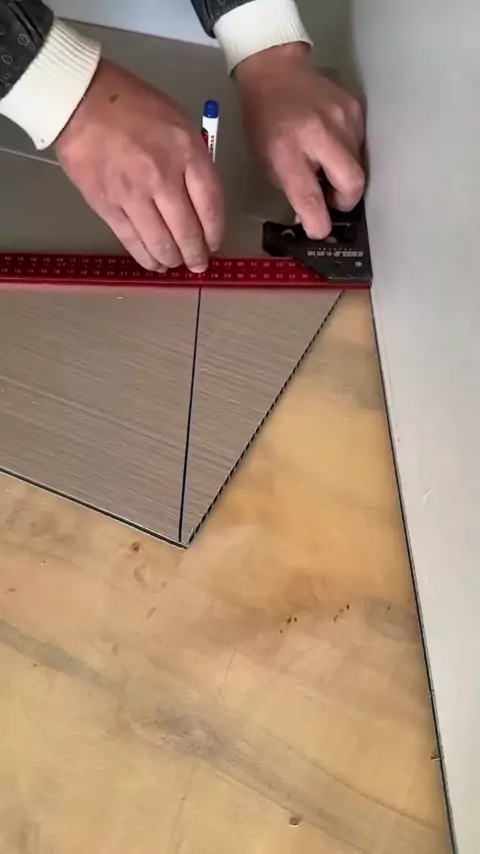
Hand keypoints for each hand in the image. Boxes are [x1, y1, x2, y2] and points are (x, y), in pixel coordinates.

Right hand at [56, 60, 223, 271]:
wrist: (80, 100)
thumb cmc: (133, 106)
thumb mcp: (178, 122)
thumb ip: (193, 160)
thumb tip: (200, 199)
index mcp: (186, 153)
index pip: (211, 206)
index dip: (214, 232)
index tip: (214, 243)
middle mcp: (162, 177)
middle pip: (187, 231)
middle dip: (196, 254)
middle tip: (198, 263)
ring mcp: (133, 194)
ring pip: (161, 243)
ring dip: (173, 260)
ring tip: (176, 264)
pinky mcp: (107, 206)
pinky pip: (132, 241)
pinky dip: (146, 258)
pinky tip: (155, 263)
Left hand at [235, 44, 364, 238]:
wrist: (275, 71)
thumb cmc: (265, 122)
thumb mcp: (267, 160)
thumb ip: (292, 189)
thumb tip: (313, 215)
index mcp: (288, 150)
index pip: (309, 195)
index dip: (319, 220)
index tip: (320, 230)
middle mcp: (319, 134)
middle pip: (353, 183)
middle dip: (346, 200)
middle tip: (332, 200)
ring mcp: (343, 119)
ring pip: (360, 166)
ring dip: (345, 176)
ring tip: (327, 166)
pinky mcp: (356, 110)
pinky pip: (360, 146)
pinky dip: (349, 154)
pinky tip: (332, 145)